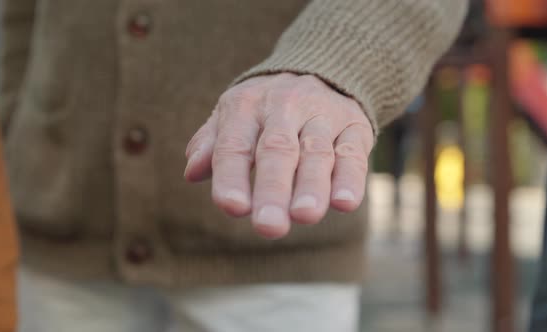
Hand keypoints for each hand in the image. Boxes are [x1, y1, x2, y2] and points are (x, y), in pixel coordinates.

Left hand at [185, 73, 373, 238]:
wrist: (322, 70)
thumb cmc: (267, 108)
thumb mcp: (234, 115)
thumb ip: (213, 143)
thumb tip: (192, 172)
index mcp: (247, 106)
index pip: (235, 145)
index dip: (233, 176)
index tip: (232, 207)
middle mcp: (285, 106)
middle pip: (277, 150)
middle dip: (272, 189)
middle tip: (269, 225)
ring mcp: (323, 115)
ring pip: (317, 152)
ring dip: (311, 185)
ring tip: (305, 215)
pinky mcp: (355, 126)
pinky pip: (352, 152)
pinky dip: (350, 178)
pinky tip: (344, 202)